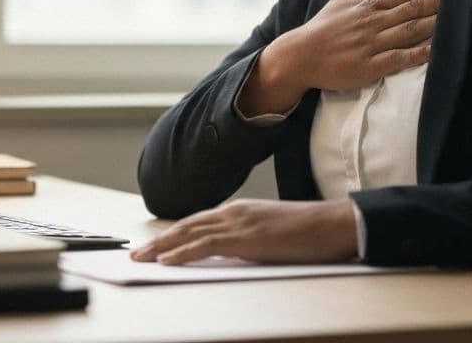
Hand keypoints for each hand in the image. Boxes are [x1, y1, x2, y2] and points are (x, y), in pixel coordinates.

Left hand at [130, 198, 357, 264]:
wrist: (334, 224)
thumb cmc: (309, 233)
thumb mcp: (270, 235)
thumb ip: (247, 241)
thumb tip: (229, 255)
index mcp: (239, 211)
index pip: (197, 222)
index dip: (172, 234)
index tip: (154, 245)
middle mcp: (233, 212)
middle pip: (186, 226)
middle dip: (159, 240)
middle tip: (136, 253)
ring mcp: (238, 222)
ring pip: (189, 234)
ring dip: (161, 247)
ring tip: (141, 257)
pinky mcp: (245, 237)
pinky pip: (205, 245)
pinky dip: (182, 253)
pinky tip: (167, 260)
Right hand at [239, 0, 440, 114]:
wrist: (300, 56)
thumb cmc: (323, 28)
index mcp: (370, 6)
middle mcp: (374, 22)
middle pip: (413, 9)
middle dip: (441, 0)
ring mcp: (372, 44)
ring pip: (409, 31)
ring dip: (434, 23)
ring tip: (459, 17)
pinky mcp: (369, 66)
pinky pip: (397, 58)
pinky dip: (416, 54)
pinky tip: (434, 50)